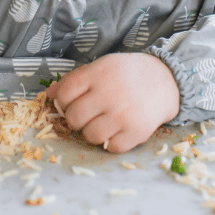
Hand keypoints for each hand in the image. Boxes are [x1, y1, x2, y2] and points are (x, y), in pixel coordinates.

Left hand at [46, 53, 180, 152]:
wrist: (165, 81)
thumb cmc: (128, 74)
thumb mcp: (102, 67)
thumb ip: (74, 80)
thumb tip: (49, 95)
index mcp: (98, 73)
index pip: (65, 93)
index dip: (64, 100)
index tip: (73, 100)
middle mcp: (109, 93)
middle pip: (74, 117)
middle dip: (77, 117)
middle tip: (89, 112)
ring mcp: (122, 114)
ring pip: (89, 136)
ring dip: (92, 131)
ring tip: (103, 121)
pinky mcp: (136, 132)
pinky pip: (110, 147)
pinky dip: (111, 141)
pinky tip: (117, 128)